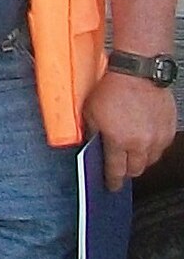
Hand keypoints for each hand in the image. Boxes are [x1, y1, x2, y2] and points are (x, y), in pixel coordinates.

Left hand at [84, 71, 178, 190]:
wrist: (138, 72)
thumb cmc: (112, 88)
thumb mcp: (89, 113)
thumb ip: (91, 133)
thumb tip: (90, 145)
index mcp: (119, 141)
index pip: (116, 171)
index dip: (113, 181)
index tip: (111, 185)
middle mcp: (141, 142)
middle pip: (136, 169)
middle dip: (127, 171)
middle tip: (120, 167)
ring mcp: (157, 136)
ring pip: (151, 160)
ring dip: (140, 160)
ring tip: (131, 153)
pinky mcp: (169, 128)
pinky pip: (161, 147)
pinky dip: (152, 147)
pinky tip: (144, 140)